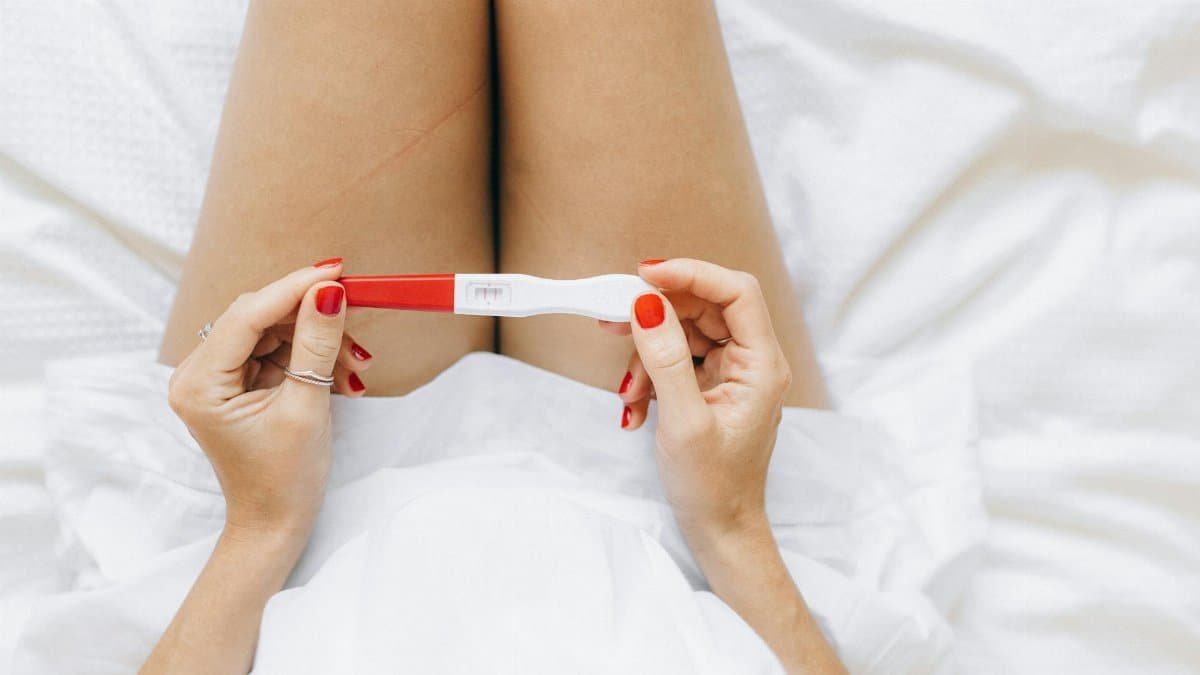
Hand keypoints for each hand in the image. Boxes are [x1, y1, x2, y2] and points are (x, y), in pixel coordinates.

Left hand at [167, 260, 371, 539]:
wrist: (275, 523)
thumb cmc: (285, 479)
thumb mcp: (307, 407)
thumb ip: (317, 345)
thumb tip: (330, 292)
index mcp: (200, 384)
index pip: (247, 315)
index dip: (293, 288)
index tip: (337, 271)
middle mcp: (197, 373)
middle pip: (260, 317)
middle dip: (312, 320)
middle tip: (357, 328)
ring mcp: (216, 377)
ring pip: (274, 331)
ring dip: (319, 343)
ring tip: (355, 372)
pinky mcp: (237, 382)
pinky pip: (277, 350)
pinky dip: (311, 358)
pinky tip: (341, 378)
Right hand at [601, 259, 790, 539]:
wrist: (720, 529)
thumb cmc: (712, 486)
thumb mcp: (683, 422)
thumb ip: (666, 359)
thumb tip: (647, 306)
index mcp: (762, 365)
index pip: (736, 292)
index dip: (692, 274)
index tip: (645, 275)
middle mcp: (752, 361)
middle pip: (704, 308)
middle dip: (657, 318)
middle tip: (612, 323)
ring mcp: (731, 373)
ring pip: (683, 333)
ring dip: (646, 357)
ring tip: (628, 395)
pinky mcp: (710, 385)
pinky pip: (675, 359)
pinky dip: (648, 377)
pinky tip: (634, 408)